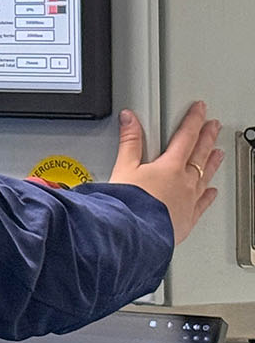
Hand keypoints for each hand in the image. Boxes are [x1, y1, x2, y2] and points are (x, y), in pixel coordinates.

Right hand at [110, 102, 223, 243]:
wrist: (133, 233)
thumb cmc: (127, 203)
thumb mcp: (123, 167)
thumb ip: (129, 141)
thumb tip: (130, 119)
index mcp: (170, 167)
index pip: (186, 136)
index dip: (193, 120)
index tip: (200, 110)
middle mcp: (184, 182)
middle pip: (200, 154)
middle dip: (208, 137)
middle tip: (214, 126)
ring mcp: (189, 200)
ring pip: (206, 176)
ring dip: (213, 162)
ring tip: (219, 152)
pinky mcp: (187, 218)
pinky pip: (203, 203)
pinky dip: (208, 195)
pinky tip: (212, 192)